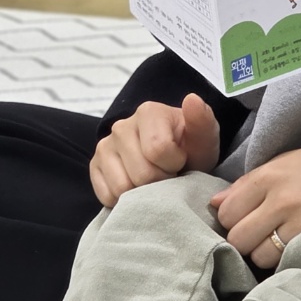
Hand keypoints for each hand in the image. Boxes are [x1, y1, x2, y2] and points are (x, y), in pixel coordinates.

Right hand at [89, 93, 219, 206]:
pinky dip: (124, 200)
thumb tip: (192, 100)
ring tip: (154, 181)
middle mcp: (121, 126)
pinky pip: (107, 195)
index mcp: (148, 112)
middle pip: (141, 174)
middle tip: (168, 175)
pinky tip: (138, 188)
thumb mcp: (205, 138)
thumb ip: (202, 121)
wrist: (178, 161)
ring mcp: (105, 146)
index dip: (174, 165)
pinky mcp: (95, 166)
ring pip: (122, 187)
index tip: (181, 161)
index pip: (157, 150)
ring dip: (143, 194)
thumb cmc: (191, 148)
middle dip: (160, 182)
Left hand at [210, 133, 300, 267]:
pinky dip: (284, 261)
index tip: (244, 220)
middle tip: (259, 235)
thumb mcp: (287, 162)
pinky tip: (294, 250)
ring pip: (258, 256)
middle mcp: (281, 199)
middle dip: (243, 240)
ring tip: (279, 243)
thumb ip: (249, 184)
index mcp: (269, 175)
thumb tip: (215, 204)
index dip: (232, 220)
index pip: (227, 211)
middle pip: (238, 237)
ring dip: (264, 254)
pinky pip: (284, 262)